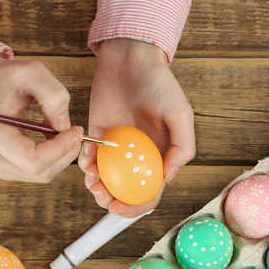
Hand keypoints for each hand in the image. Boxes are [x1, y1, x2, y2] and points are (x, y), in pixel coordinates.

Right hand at [0, 53, 82, 182]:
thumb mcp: (33, 72)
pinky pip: (31, 174)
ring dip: (57, 157)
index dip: (61, 149)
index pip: (33, 160)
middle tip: (74, 133)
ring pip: (38, 176)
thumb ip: (54, 96)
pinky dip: (47, 160)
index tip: (76, 131)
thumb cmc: (6, 77)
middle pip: (39, 172)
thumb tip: (64, 127)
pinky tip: (45, 141)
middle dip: (64, 154)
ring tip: (56, 131)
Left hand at [79, 39, 195, 216]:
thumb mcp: (180, 114)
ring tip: (92, 179)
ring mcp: (117, 148)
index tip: (119, 208)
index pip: (150, 192)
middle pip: (124, 191)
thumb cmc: (159, 84)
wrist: (130, 59)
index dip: (136, 206)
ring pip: (105, 179)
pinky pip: (89, 158)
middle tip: (101, 197)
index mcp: (160, 156)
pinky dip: (84, 163)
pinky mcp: (98, 137)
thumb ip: (183, 147)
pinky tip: (87, 157)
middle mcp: (138, 157)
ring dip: (96, 186)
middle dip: (111, 200)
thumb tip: (167, 179)